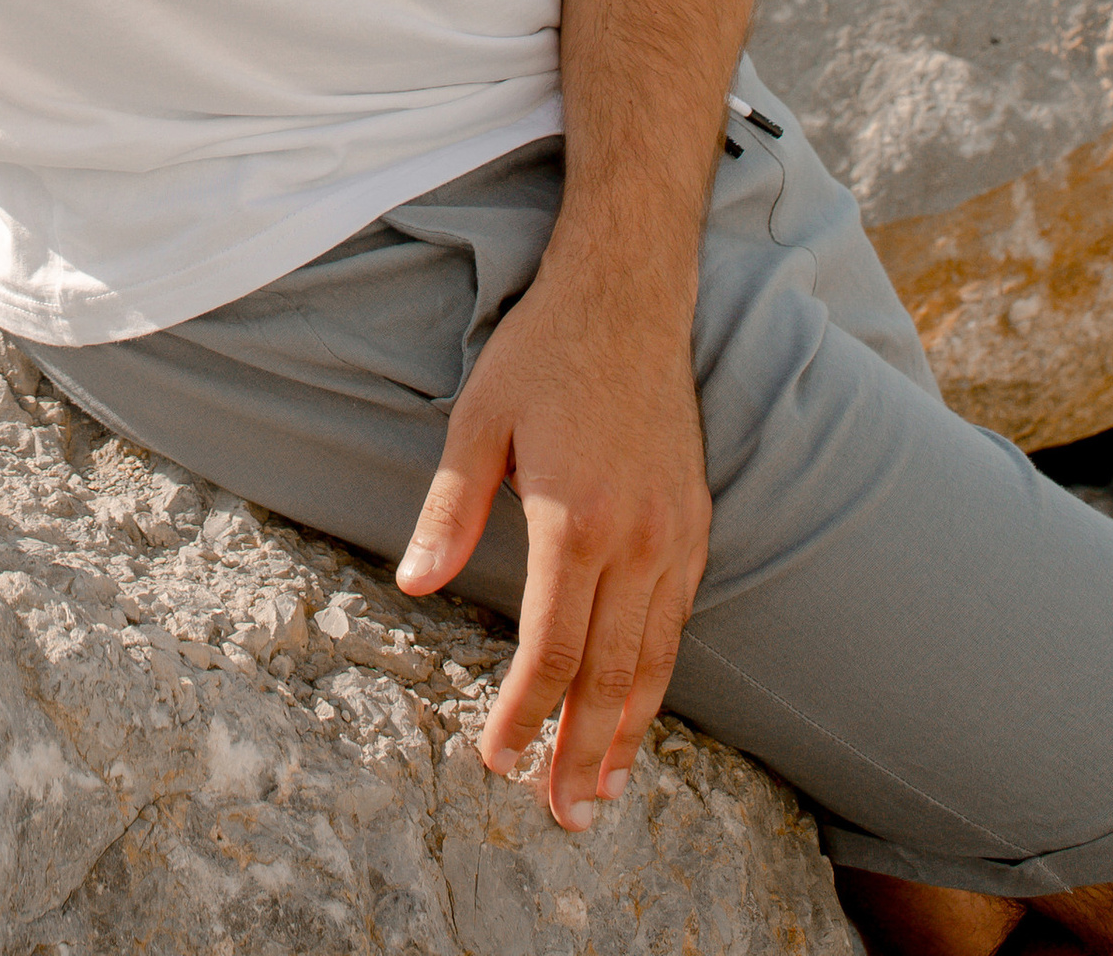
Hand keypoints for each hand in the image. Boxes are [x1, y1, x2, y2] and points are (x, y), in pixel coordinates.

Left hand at [394, 254, 711, 833]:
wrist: (629, 296)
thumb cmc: (543, 353)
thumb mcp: (479, 419)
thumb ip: (450, 508)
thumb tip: (414, 584)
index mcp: (577, 519)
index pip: (551, 648)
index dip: (525, 714)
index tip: (500, 761)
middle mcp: (637, 539)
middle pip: (611, 673)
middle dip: (583, 752)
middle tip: (564, 817)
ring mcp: (676, 533)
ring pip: (655, 658)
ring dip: (629, 732)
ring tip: (605, 789)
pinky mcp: (697, 522)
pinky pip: (679, 619)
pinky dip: (659, 675)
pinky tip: (640, 706)